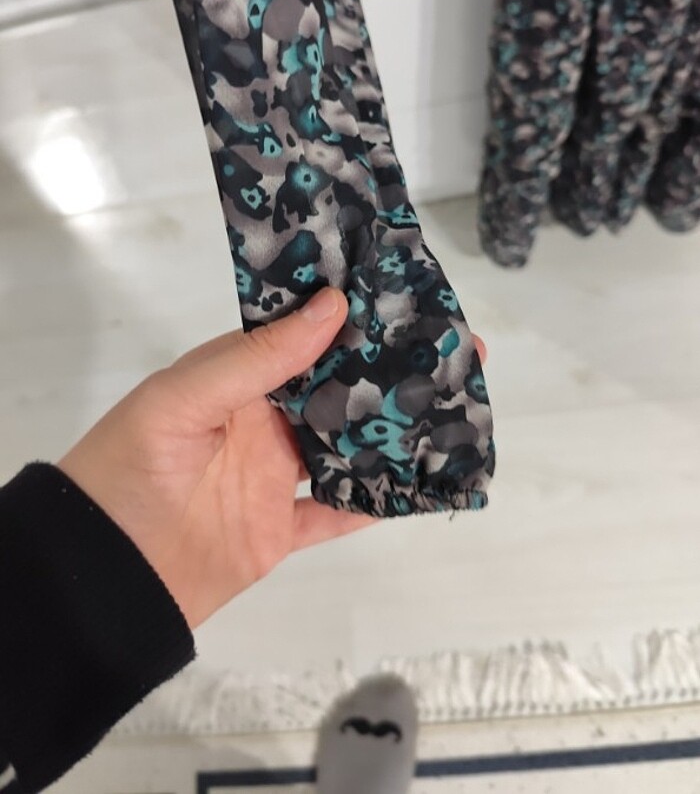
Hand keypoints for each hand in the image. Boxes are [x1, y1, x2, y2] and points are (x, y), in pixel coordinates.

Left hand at [58, 288, 486, 629]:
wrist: (102, 576)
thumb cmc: (130, 470)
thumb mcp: (181, 400)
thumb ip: (255, 359)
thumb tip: (331, 307)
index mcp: (234, 381)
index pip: (302, 337)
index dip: (349, 318)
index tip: (404, 298)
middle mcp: (261, 422)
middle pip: (334, 389)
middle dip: (386, 369)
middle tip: (451, 349)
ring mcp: (273, 477)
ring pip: (346, 446)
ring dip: (392, 428)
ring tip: (453, 404)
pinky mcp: (281, 531)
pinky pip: (338, 511)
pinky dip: (378, 500)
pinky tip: (424, 479)